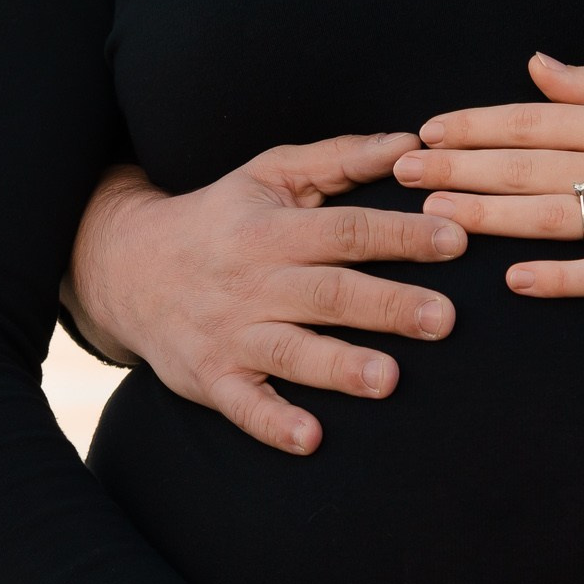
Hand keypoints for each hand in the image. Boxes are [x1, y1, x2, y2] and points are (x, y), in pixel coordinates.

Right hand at [65, 139, 466, 455]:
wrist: (128, 268)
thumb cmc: (223, 218)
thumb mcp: (270, 174)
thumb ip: (341, 158)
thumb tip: (410, 143)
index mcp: (275, 229)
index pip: (346, 229)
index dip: (401, 235)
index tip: (456, 239)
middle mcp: (256, 282)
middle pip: (330, 292)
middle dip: (388, 305)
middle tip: (446, 318)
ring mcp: (233, 333)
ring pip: (292, 351)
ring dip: (340, 367)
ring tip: (388, 380)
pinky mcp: (213, 378)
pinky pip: (244, 404)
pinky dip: (274, 423)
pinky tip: (309, 439)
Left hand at [395, 53, 583, 297]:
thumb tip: (534, 64)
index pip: (530, 120)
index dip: (472, 126)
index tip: (424, 132)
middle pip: (526, 166)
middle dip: (458, 168)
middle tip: (400, 173)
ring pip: (552, 216)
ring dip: (489, 215)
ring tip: (434, 216)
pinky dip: (561, 278)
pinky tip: (515, 281)